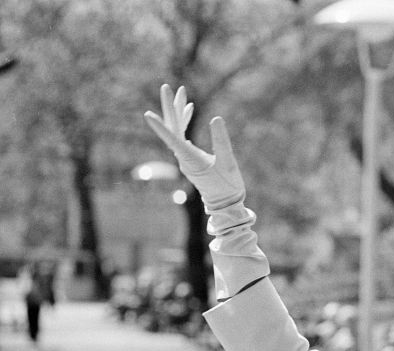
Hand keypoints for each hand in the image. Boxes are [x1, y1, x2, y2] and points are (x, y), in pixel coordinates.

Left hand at [144, 84, 244, 210]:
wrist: (226, 202)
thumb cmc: (228, 185)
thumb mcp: (228, 163)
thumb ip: (222, 141)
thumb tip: (216, 118)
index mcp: (190, 159)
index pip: (172, 139)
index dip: (160, 127)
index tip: (147, 114)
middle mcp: (183, 156)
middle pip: (172, 128)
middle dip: (169, 106)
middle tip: (166, 87)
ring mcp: (185, 156)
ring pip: (177, 129)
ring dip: (178, 110)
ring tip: (181, 90)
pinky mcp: (190, 156)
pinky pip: (182, 135)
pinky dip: (185, 121)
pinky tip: (189, 108)